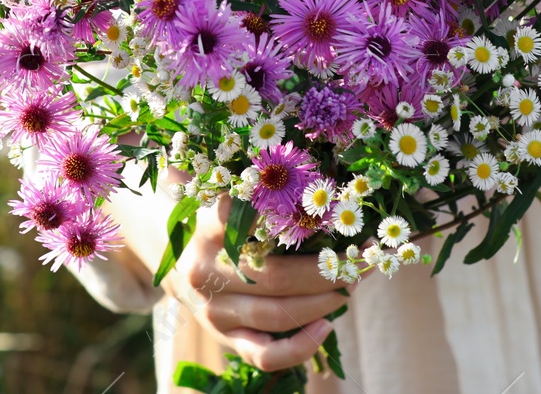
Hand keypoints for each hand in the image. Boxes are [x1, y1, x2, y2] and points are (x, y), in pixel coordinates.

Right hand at [161, 195, 343, 371]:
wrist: (181, 270)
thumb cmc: (221, 230)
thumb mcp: (226, 202)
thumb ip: (256, 192)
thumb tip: (311, 184)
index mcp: (207, 229)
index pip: (234, 219)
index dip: (273, 216)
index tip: (315, 210)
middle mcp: (207, 272)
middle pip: (276, 275)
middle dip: (328, 270)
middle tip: (359, 259)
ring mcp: (215, 311)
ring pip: (278, 314)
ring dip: (324, 302)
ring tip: (351, 285)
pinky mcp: (225, 339)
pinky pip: (265, 355)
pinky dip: (300, 347)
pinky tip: (325, 327)